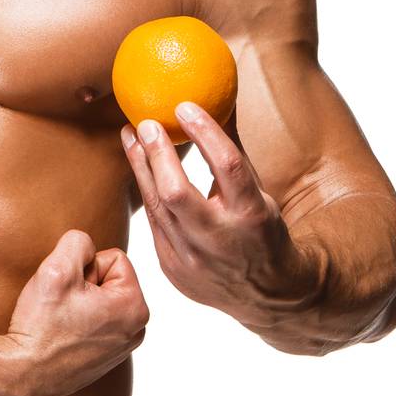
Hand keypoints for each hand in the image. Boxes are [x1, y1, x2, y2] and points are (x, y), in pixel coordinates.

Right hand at [0, 229, 149, 395]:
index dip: (85, 267)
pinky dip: (78, 322)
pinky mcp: (106, 357)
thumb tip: (88, 246)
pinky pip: (95, 320)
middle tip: (63, 306)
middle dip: (85, 284)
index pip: (114, 258)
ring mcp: (122, 346)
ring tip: (61, 320)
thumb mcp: (57, 268)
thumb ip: (78, 241)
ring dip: (79, 302)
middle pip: (110, 279)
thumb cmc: (40, 326)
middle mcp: (137, 329)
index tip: (70, 291)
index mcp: (135, 307)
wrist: (21, 374)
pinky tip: (61, 335)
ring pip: (100, 299)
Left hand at [121, 102, 320, 327]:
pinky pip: (153, 224)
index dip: (204, 133)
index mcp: (251, 214)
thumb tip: (221, 100)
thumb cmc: (262, 231)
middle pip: (178, 191)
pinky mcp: (173, 269)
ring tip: (130, 136)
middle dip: (158, 154)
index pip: (227, 166)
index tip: (184, 106)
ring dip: (140, 167)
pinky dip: (147, 193)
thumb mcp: (261, 194)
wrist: (265, 295)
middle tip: (146, 123)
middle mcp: (221, 238)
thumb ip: (236, 153)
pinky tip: (138, 167)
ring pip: (157, 206)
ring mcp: (193, 258)